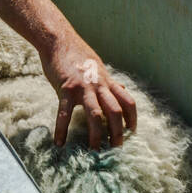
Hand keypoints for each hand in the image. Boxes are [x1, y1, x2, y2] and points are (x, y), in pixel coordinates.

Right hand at [41, 34, 136, 149]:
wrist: (59, 40)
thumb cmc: (77, 55)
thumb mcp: (98, 68)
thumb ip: (108, 82)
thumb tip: (120, 89)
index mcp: (107, 81)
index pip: (127, 101)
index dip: (132, 118)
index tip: (132, 131)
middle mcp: (99, 85)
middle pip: (115, 111)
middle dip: (118, 132)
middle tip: (116, 149)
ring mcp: (83, 87)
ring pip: (96, 115)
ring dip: (96, 135)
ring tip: (94, 151)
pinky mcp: (66, 88)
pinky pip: (65, 113)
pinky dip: (62, 130)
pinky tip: (59, 143)